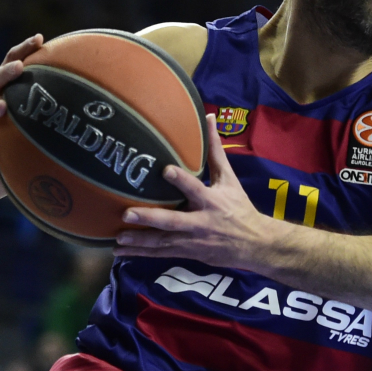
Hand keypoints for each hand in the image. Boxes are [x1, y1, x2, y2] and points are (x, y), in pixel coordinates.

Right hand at [0, 34, 43, 166]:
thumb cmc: (15, 118)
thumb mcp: (28, 102)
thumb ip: (48, 88)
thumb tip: (88, 74)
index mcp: (4, 84)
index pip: (11, 60)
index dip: (23, 49)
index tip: (38, 38)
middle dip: (6, 72)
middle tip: (19, 67)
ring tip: (1, 107)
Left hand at [113, 115, 273, 270]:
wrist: (254, 243)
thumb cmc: (239, 207)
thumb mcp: (229, 179)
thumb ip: (215, 150)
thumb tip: (209, 116)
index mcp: (211, 200)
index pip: (195, 188)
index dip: (181, 180)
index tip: (165, 170)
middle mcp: (201, 221)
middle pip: (173, 221)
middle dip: (150, 218)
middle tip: (126, 214)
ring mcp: (193, 240)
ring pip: (163, 242)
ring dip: (139, 241)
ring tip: (117, 240)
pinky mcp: (188, 252)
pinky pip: (162, 253)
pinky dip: (142, 254)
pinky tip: (122, 251)